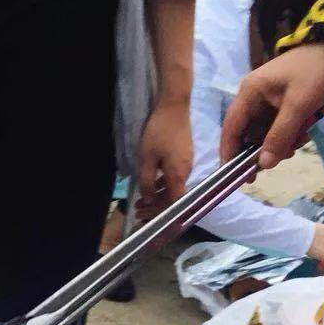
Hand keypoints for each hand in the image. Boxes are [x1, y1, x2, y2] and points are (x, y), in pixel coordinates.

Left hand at [136, 98, 192, 216]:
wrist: (174, 105)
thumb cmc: (159, 132)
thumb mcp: (147, 159)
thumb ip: (147, 182)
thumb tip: (148, 201)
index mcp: (179, 175)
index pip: (172, 204)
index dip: (159, 214)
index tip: (145, 218)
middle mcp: (186, 172)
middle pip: (172, 197)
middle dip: (154, 207)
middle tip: (137, 212)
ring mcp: (186, 164)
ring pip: (172, 187)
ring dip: (156, 196)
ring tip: (139, 202)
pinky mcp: (183, 157)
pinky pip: (173, 177)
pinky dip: (161, 185)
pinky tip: (150, 185)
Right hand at [220, 42, 323, 167]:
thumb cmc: (318, 71)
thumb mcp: (299, 104)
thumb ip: (280, 135)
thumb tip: (263, 165)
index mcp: (250, 92)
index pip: (231, 128)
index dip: (230, 153)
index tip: (237, 176)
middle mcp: (254, 97)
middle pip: (249, 134)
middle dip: (265, 148)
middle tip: (286, 155)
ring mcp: (268, 100)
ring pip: (265, 134)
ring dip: (281, 142)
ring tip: (301, 139)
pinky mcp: (281, 103)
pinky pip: (278, 128)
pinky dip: (289, 134)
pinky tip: (304, 132)